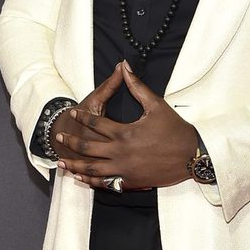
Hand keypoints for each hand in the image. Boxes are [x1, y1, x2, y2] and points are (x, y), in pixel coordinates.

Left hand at [56, 59, 198, 190]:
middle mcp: (120, 153)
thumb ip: (137, 87)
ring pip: (92, 170)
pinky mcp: (131, 182)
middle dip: (70, 142)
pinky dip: (91, 181)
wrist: (191, 156)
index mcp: (124, 133)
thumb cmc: (175, 130)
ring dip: (75, 165)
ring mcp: (124, 170)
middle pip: (87, 148)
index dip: (82, 117)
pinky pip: (106, 183)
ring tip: (62, 162)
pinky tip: (82, 179)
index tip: (72, 113)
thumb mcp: (156, 105)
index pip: (95, 123)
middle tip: (59, 137)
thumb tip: (124, 66)